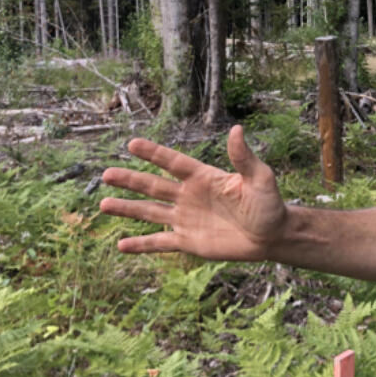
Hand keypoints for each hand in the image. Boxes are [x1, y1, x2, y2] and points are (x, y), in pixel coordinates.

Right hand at [99, 126, 286, 260]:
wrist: (272, 236)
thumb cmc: (269, 205)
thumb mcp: (260, 179)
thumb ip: (244, 158)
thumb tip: (237, 130)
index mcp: (203, 178)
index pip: (173, 162)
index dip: (153, 154)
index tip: (131, 144)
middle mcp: (189, 196)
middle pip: (153, 186)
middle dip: (130, 180)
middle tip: (106, 174)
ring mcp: (186, 219)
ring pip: (150, 212)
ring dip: (127, 209)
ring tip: (103, 205)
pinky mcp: (188, 241)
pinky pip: (160, 242)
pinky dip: (141, 245)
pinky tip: (121, 246)